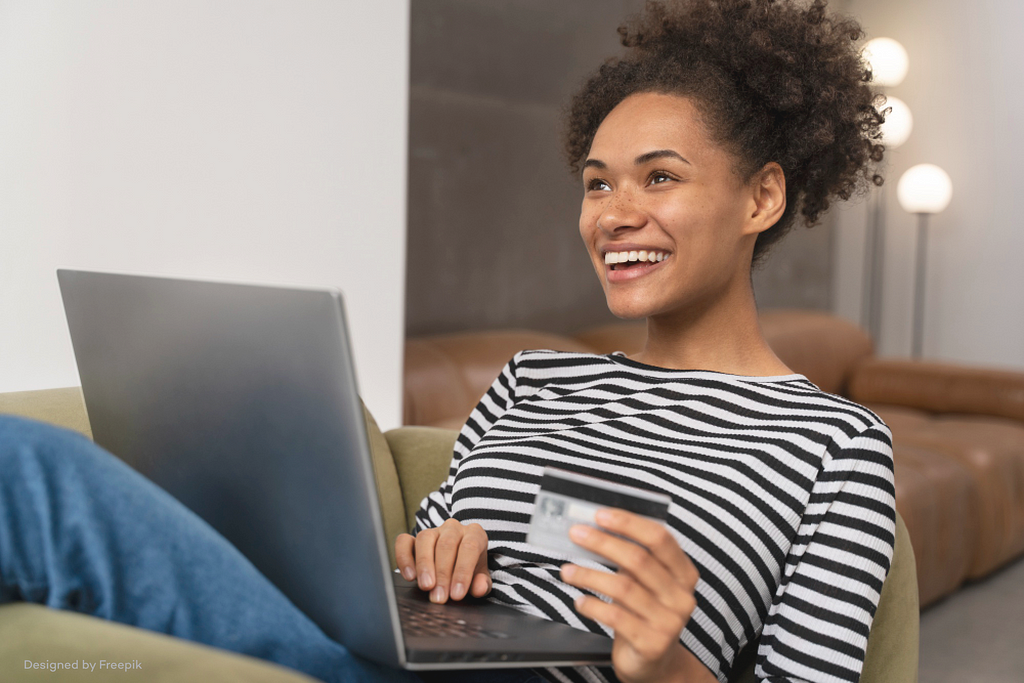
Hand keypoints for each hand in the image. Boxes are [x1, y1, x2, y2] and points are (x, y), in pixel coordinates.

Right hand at [394, 519, 490, 603]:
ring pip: (425, 539)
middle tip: (440, 597)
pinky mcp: (413, 538)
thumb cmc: (470, 570)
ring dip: (424, 565)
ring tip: (426, 586)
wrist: (457, 563)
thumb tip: (479, 588)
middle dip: (442, 573)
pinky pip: (404, 541)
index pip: (470, 547)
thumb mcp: (480, 578)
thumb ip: (482, 584)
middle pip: (447, 544)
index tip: (457, 595)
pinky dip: (404, 558)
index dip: (463, 571)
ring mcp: (432, 531)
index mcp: (474, 534)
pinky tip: (409, 576)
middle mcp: (453, 528)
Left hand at [560, 509, 709, 682]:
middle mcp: (681, 597)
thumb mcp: (645, 583)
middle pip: (639, 559)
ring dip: (589, 575)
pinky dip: (592, 605)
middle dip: (602, 542)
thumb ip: (629, 559)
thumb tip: (593, 530)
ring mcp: (669, 622)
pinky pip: (615, 616)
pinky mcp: (651, 643)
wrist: (655, 663)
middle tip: (576, 534)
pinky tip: (579, 601)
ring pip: (623, 587)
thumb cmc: (644, 613)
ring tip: (568, 571)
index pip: (660, 539)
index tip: (600, 514)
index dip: (629, 523)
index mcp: (684, 574)